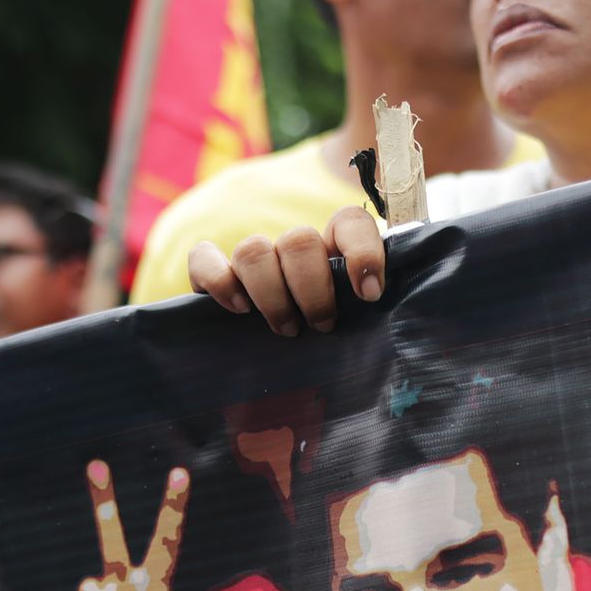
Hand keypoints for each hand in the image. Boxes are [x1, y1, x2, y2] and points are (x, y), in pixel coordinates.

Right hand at [187, 206, 385, 335]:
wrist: (279, 368)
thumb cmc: (330, 344)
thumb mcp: (359, 326)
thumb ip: (372, 313)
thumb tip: (388, 316)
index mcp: (334, 251)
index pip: (349, 222)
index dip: (361, 252)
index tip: (369, 294)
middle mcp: (293, 250)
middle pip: (298, 241)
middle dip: (311, 289)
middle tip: (322, 325)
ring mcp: (252, 260)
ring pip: (253, 250)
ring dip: (271, 293)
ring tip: (286, 329)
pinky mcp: (212, 274)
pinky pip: (202, 258)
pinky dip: (219, 280)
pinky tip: (238, 309)